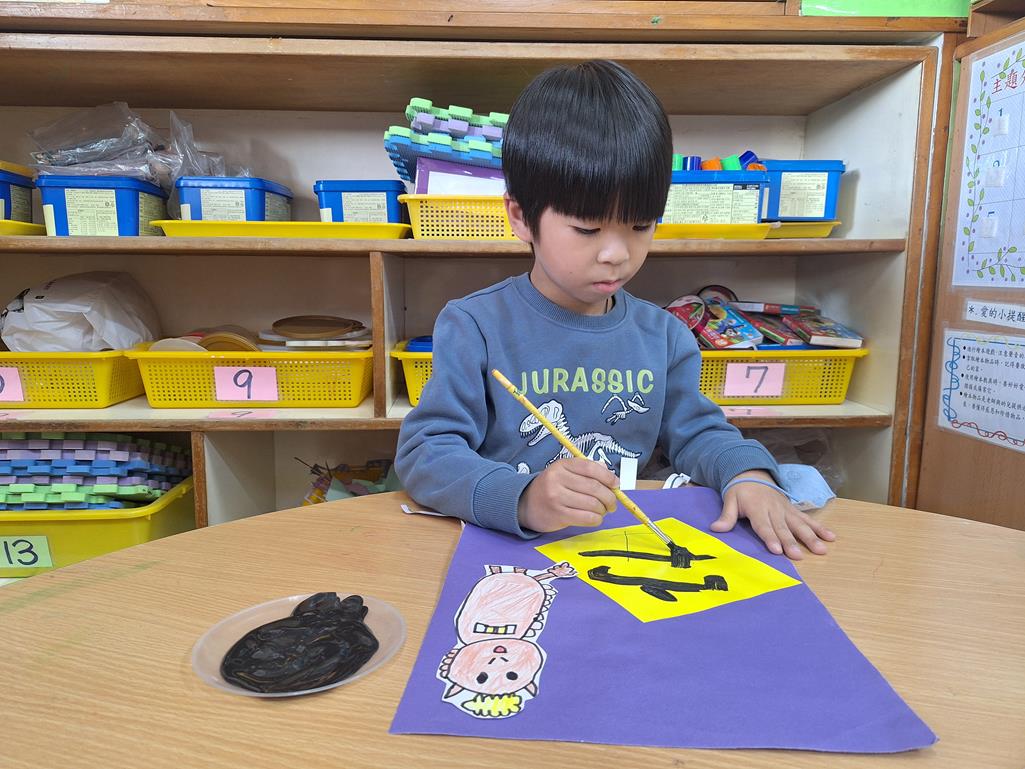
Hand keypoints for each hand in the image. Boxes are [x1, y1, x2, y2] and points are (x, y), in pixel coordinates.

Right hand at [518, 458, 618, 532]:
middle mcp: (558, 479)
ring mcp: (557, 497)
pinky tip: (595, 518)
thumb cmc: (550, 488)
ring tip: (602, 511)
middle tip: (612, 503)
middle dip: (609, 497)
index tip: (616, 485)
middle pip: (594, 487)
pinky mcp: (558, 515)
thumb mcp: (564, 473)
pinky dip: (596, 519)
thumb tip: (612, 478)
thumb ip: (586, 472)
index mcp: (561, 465)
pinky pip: (586, 518)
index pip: (590, 468)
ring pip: (592, 504)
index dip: (608, 477)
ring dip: (603, 510)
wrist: (525, 505)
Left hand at [711, 470, 835, 559]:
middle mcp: (774, 509)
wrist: (752, 473)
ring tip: (821, 549)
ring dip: (811, 537)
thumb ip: (726, 516)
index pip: (764, 526)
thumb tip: (715, 529)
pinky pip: (807, 519)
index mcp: (757, 508)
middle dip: (791, 542)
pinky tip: (831, 537)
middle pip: (783, 528)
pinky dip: (820, 527)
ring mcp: (786, 509)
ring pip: (799, 525)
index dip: (770, 538)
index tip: (777, 550)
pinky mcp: (793, 510)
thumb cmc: (739, 492)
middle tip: (799, 557)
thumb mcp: (729, 501)